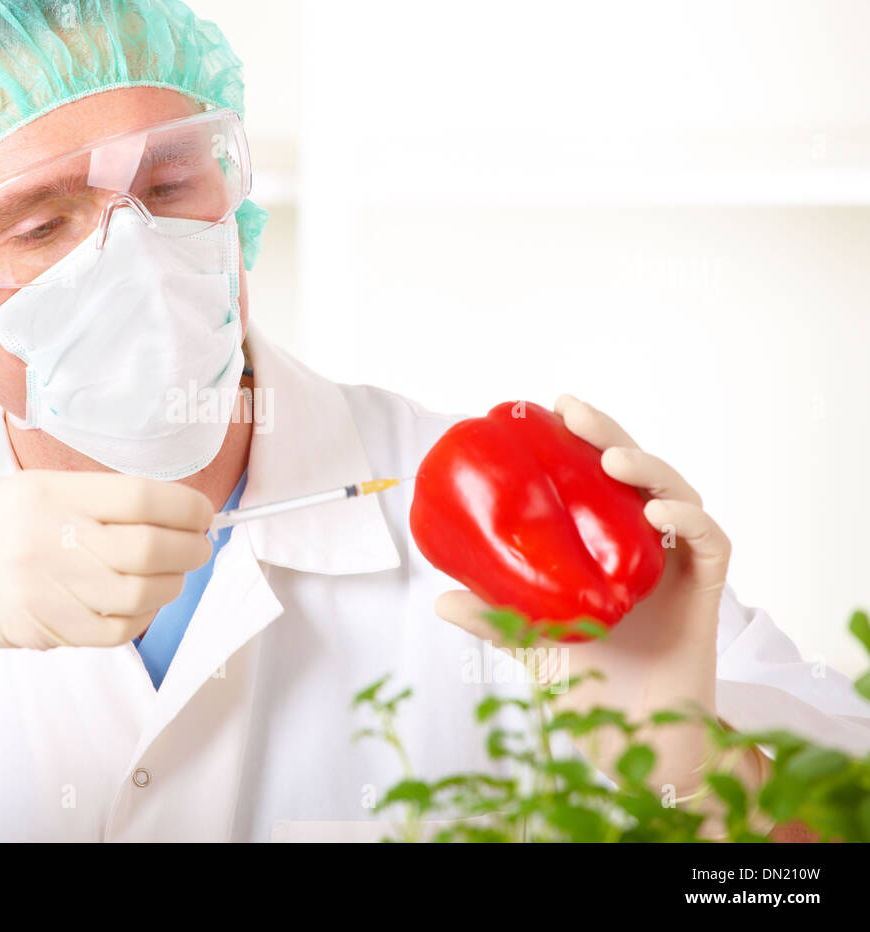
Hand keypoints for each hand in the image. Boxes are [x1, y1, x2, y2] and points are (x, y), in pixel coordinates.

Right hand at [0, 470, 213, 683]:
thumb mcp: (32, 488)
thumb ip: (96, 499)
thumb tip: (169, 514)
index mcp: (52, 493)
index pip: (142, 497)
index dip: (187, 507)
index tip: (202, 512)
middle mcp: (52, 539)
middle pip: (150, 549)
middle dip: (191, 550)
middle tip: (199, 546)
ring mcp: (48, 589)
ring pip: (140, 595)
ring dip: (171, 585)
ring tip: (172, 575)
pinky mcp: (44, 628)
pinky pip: (114, 631)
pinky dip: (141, 619)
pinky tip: (141, 605)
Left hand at [434, 394, 753, 800]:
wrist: (636, 739)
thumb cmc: (589, 685)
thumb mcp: (530, 645)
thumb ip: (492, 620)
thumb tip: (440, 599)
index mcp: (606, 545)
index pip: (596, 479)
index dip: (577, 440)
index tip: (544, 411)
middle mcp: (645, 545)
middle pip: (636, 472)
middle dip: (607, 433)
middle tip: (570, 409)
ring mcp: (679, 564)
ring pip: (676, 494)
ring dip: (648, 468)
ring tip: (612, 460)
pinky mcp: (710, 591)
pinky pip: (711, 543)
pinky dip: (688, 522)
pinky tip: (657, 515)